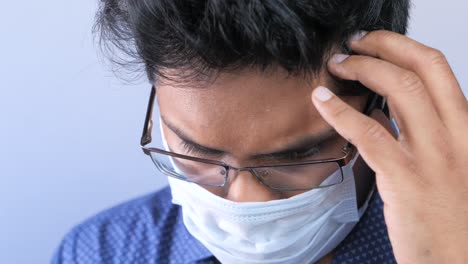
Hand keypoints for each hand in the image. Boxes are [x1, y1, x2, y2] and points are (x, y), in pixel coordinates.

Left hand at [311, 30, 467, 262]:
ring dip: (361, 69)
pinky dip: (341, 111)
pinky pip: (369, 133)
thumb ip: (418, 134)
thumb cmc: (450, 215)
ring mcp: (433, 156)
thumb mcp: (446, 164)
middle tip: (351, 44)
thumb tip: (380, 111)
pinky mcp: (407, 179)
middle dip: (382, 47)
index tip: (375, 42)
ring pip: (399, 90)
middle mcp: (457, 134)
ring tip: (336, 66)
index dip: (402, 47)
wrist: (459, 260)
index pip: (437, 68)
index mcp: (466, 128)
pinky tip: (321, 100)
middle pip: (419, 69)